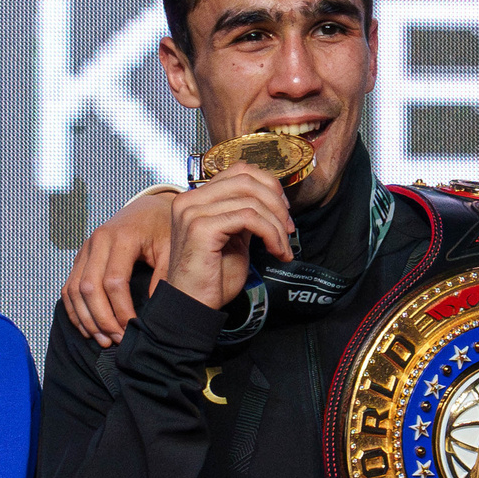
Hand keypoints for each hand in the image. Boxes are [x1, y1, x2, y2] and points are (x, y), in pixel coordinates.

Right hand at [63, 190, 180, 345]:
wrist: (149, 207)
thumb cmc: (163, 229)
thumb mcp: (171, 249)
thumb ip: (164, 277)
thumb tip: (155, 313)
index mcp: (122, 237)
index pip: (114, 281)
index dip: (121, 310)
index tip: (133, 329)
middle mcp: (97, 241)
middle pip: (90, 288)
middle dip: (102, 319)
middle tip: (117, 341)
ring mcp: (85, 248)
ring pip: (75, 290)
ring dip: (86, 319)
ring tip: (103, 340)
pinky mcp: (80, 257)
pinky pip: (69, 287)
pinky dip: (75, 310)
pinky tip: (88, 328)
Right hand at [163, 168, 296, 315]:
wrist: (193, 306)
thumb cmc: (213, 278)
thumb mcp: (234, 239)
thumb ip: (245, 215)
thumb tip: (271, 201)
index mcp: (196, 198)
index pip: (239, 170)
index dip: (268, 185)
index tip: (283, 211)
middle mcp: (190, 199)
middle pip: (247, 179)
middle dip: (276, 203)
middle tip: (288, 228)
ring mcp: (193, 212)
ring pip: (251, 200)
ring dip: (276, 224)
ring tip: (282, 246)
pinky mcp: (201, 228)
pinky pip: (249, 218)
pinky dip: (270, 233)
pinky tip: (275, 252)